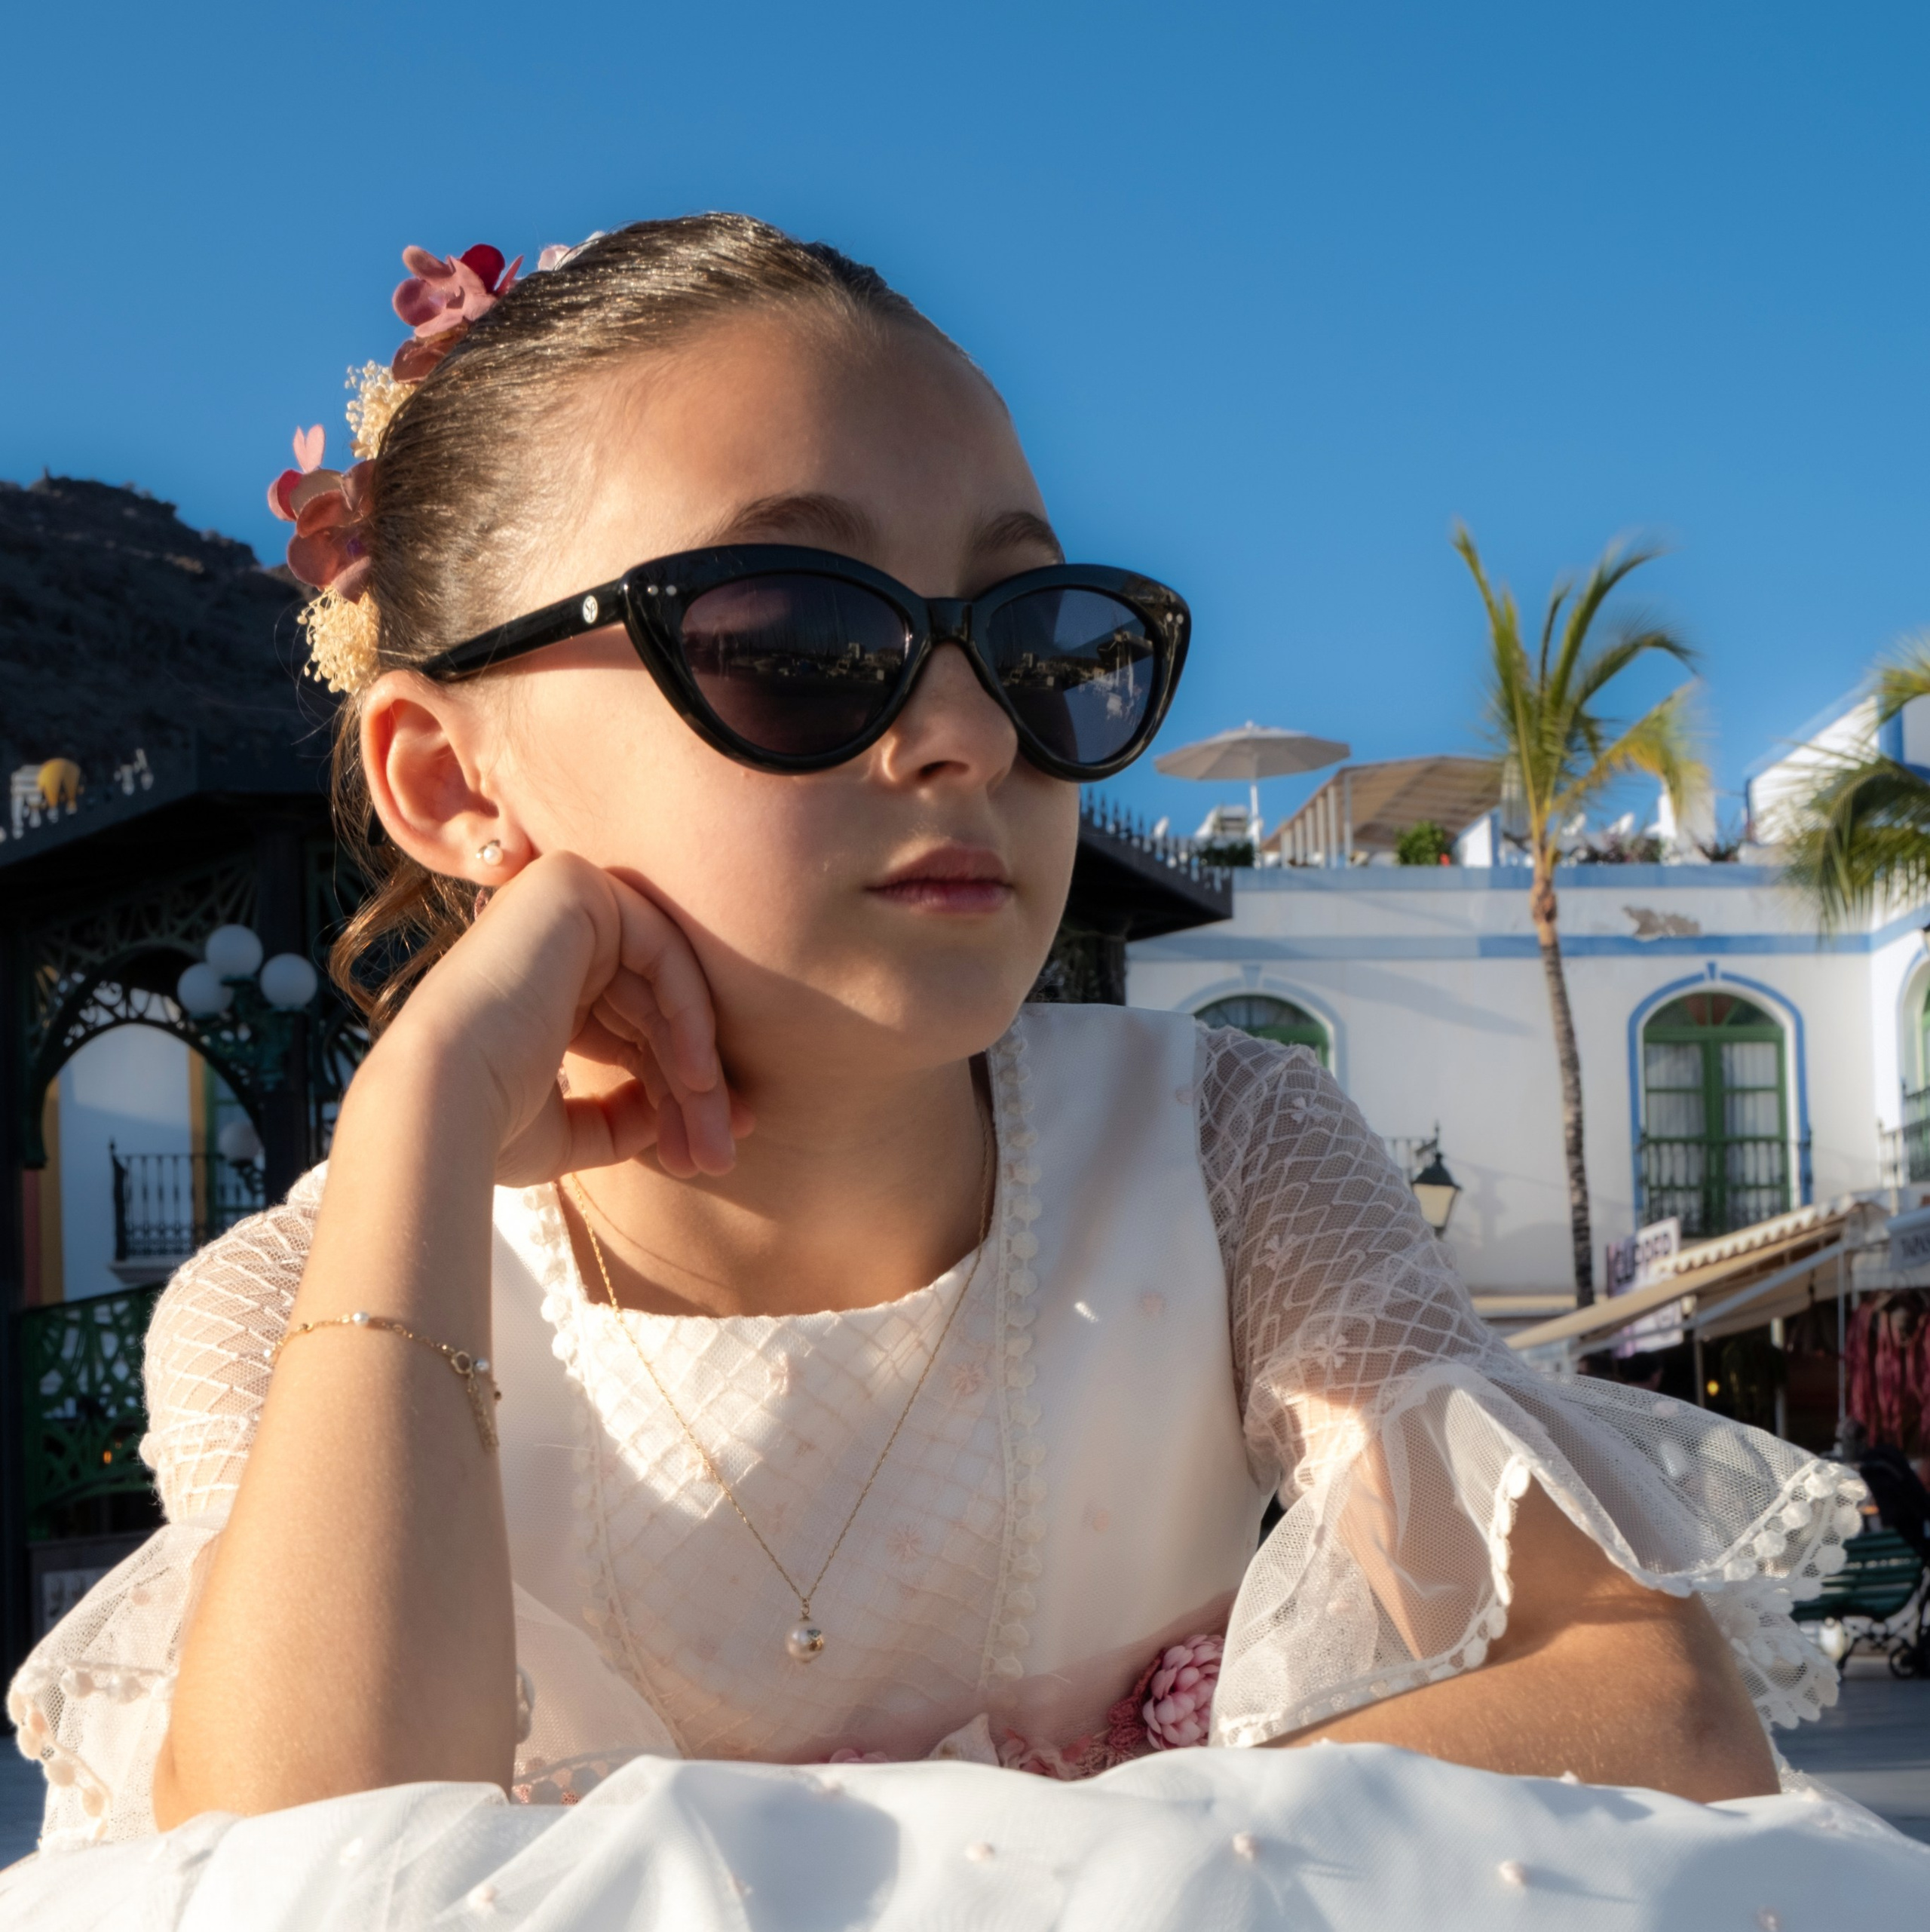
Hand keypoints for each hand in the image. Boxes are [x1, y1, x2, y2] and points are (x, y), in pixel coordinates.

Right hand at [378, 850, 750, 1183]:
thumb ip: (625, 1115)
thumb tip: (676, 1119)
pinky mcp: (573, 888)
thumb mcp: (571, 1129)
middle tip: (719, 1156)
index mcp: (540, 985)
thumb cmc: (489, 1127)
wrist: (440, 1104)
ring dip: (701, 1072)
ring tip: (716, 1140)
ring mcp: (558, 902)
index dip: (678, 1094)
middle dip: (695, 1093)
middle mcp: (548, 936)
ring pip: (667, 988)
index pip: (635, 1031)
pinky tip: (701, 1081)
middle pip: (655, 1012)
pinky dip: (692, 1017)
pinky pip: (662, 951)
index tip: (709, 1155)